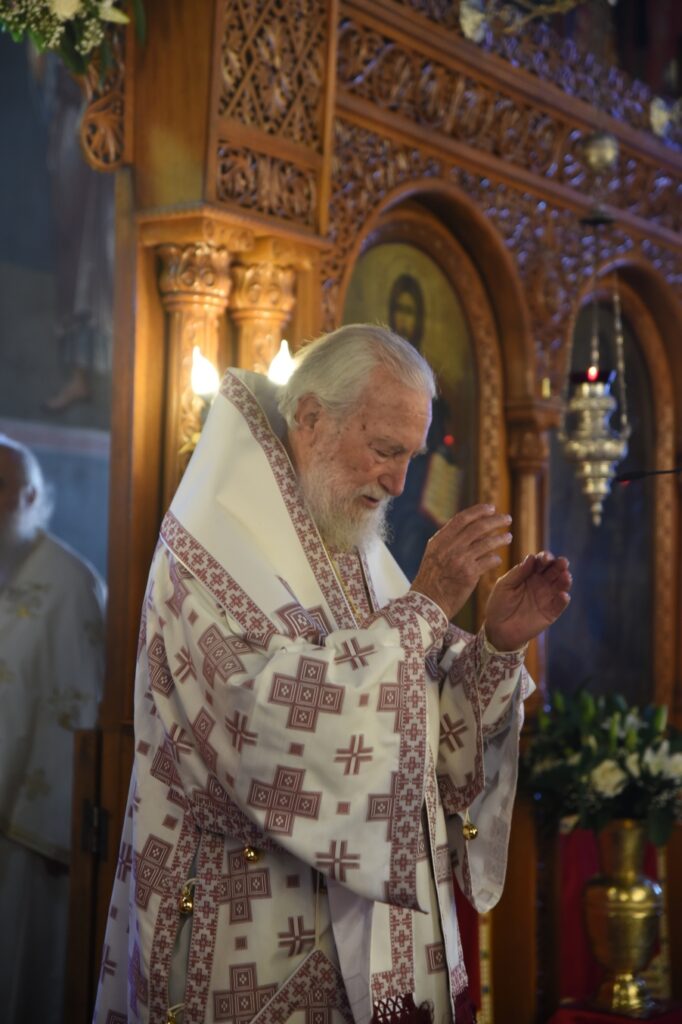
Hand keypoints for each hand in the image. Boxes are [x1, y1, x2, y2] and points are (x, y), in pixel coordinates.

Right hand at [410, 504, 511, 619]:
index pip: (462, 519)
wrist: (427, 602)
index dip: (478, 511)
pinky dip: (495, 559)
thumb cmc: (430, 579)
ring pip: (487, 543)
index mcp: (440, 540)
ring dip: (500, 539)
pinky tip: (498, 560)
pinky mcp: (469, 574)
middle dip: (495, 521)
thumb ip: (446, 540)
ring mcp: (460, 560)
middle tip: (507, 518)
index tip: (491, 508)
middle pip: (478, 528)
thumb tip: (464, 526)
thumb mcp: (432, 554)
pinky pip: (489, 561)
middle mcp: (450, 547)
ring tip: (509, 537)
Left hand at [484, 551, 571, 650]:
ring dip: (565, 580)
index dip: (545, 558)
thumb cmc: (499, 604)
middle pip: (554, 571)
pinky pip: (559, 605)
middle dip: (559, 565)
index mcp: (529, 574)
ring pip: (560, 586)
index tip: (545, 558)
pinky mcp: (550, 613)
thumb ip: (517, 573)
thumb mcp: (504, 586)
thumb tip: (531, 557)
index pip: (541, 562)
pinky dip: (563, 600)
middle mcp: (541, 583)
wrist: (498, 629)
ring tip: (565, 576)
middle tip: (562, 562)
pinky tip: (563, 595)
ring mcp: (547, 597)